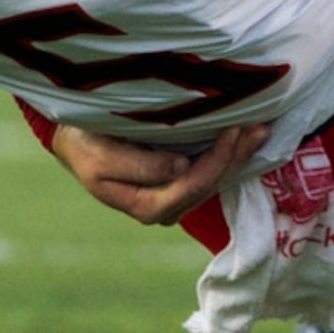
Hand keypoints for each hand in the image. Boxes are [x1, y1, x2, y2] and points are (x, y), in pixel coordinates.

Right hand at [49, 121, 269, 225]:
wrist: (73, 141)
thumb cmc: (85, 145)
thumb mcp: (102, 158)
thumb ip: (141, 166)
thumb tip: (180, 168)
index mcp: (146, 206)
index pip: (192, 186)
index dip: (216, 161)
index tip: (233, 130)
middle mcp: (165, 207)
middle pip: (209, 184)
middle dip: (234, 156)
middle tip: (255, 125)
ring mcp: (174, 196)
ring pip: (215, 179)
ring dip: (238, 155)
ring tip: (260, 129)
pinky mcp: (179, 180)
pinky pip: (210, 170)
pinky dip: (230, 153)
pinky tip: (247, 137)